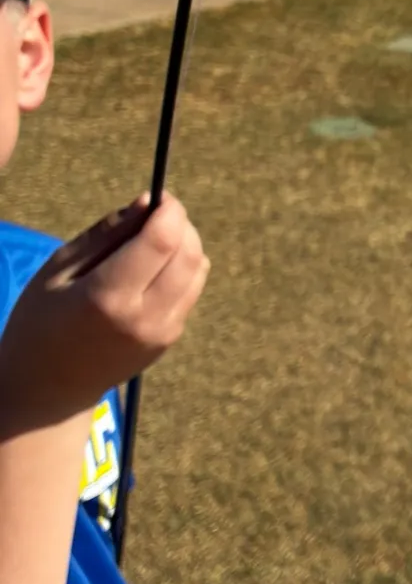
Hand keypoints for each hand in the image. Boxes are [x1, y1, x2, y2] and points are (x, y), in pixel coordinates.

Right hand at [0, 194, 209, 436]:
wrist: (48, 386)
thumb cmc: (41, 320)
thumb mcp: (59, 270)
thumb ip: (107, 234)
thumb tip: (148, 202)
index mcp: (108, 298)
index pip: (162, 242)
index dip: (170, 211)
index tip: (162, 196)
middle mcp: (145, 317)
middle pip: (189, 255)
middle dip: (182, 225)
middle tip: (160, 212)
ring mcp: (163, 332)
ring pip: (197, 272)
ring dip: (186, 245)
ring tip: (154, 239)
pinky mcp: (171, 339)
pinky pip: (190, 291)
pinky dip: (182, 269)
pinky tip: (153, 268)